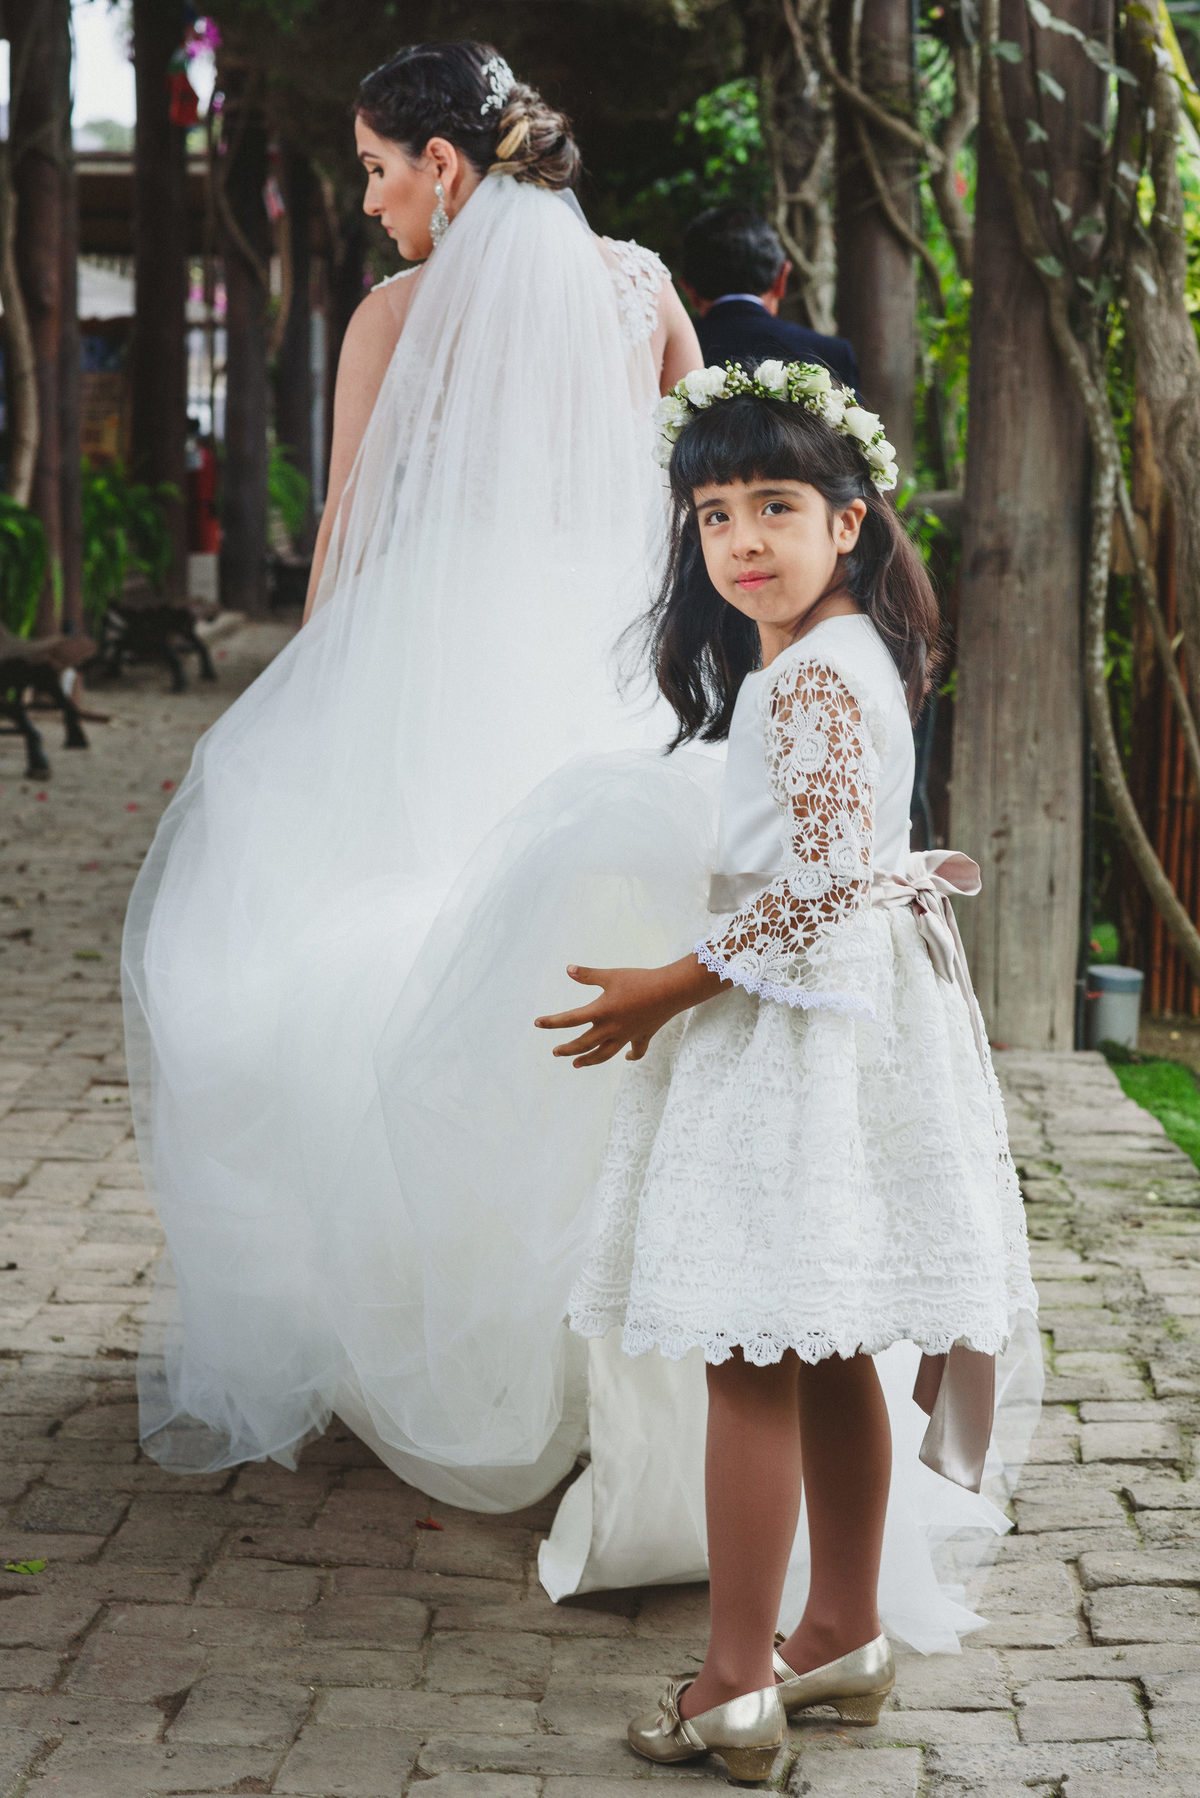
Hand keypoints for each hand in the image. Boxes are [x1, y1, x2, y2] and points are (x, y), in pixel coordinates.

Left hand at [534, 955, 724, 1068]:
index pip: (570, 1019)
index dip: (552, 1022)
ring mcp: (627, 1035)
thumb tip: (568, 969)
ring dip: (589, 1060)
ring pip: (604, 1054)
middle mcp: (611, 1028)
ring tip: (577, 1064)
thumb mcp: (611, 975)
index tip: (538, 1023)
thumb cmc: (639, 981)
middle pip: (584, 1044)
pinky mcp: (642, 1036)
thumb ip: (588, 975)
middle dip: (568, 1049)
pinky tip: (626, 1058)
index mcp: (601, 1012)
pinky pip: (636, 1051)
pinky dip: (630, 1056)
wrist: (670, 991)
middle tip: (556, 1051)